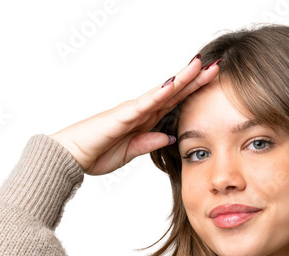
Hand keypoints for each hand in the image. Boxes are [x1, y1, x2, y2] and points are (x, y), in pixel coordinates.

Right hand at [49, 56, 219, 175]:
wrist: (72, 157)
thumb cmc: (95, 154)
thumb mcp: (130, 152)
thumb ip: (149, 143)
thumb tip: (170, 136)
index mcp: (144, 120)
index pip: (174, 103)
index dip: (193, 92)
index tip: (212, 83)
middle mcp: (141, 111)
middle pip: (174, 92)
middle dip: (195, 79)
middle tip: (216, 66)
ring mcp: (132, 110)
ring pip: (163, 92)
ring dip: (181, 79)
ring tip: (199, 65)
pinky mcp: (123, 115)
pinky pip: (145, 103)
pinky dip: (159, 93)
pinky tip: (173, 84)